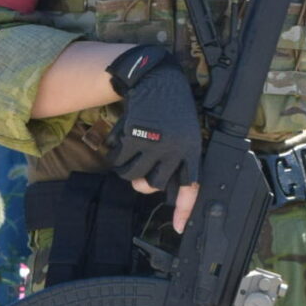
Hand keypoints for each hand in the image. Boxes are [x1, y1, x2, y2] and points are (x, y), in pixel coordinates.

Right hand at [107, 44, 203, 195]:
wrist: (159, 78)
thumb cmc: (171, 108)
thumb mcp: (183, 133)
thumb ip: (174, 158)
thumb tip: (151, 185)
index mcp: (191, 150)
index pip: (190, 186)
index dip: (184, 209)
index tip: (176, 227)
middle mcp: (175, 150)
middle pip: (152, 185)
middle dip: (141, 181)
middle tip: (137, 170)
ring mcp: (154, 144)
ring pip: (132, 175)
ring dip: (125, 169)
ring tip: (126, 157)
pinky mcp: (134, 136)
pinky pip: (118, 159)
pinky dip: (114, 154)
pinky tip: (119, 142)